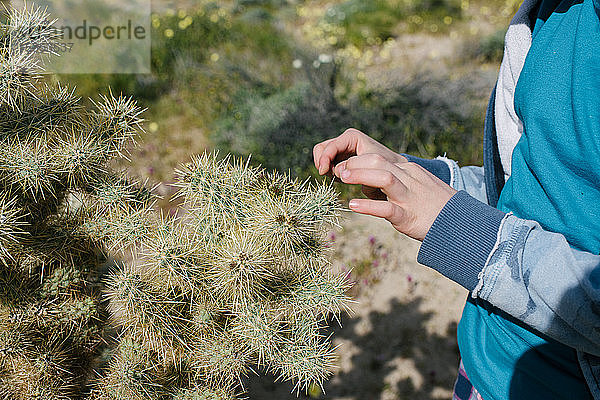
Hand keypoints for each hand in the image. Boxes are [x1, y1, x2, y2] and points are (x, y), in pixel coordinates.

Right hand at [313, 128, 405, 199]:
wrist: (393, 171)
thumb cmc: (385, 166)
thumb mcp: (371, 165)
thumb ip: (353, 166)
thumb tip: (336, 171)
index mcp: (352, 137)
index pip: (330, 146)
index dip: (325, 158)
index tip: (324, 172)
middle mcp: (344, 141)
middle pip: (321, 148)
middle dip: (322, 162)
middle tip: (328, 175)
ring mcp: (341, 150)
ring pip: (321, 156)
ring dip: (325, 168)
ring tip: (336, 177)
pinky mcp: (340, 160)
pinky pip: (327, 165)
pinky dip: (329, 172)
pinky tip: (340, 179)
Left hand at [336, 153, 456, 240]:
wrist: (460, 224)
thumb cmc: (435, 207)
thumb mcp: (417, 186)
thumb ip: (397, 181)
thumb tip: (371, 182)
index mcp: (409, 171)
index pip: (379, 158)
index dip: (357, 161)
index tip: (343, 167)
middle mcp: (409, 180)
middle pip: (378, 162)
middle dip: (355, 163)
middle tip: (338, 171)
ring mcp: (409, 198)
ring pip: (383, 178)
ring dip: (360, 176)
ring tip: (342, 178)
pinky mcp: (408, 217)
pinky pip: (387, 209)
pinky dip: (368, 206)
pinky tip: (353, 206)